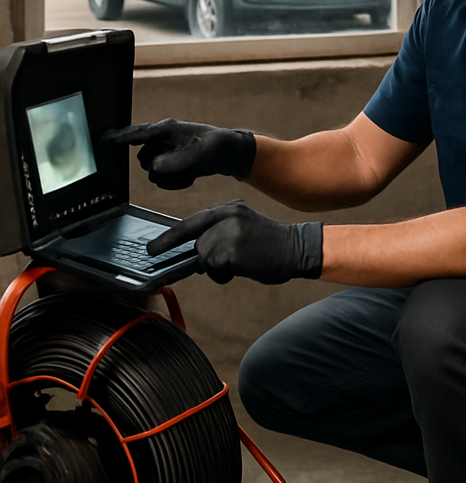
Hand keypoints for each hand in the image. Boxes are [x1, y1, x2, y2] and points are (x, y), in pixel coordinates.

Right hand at [103, 119, 256, 189]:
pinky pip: (163, 180)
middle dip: (162, 167)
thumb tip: (155, 168)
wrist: (229, 154)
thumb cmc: (217, 145)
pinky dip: (177, 182)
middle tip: (184, 165)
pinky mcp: (170, 164)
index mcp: (166, 129)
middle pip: (144, 160)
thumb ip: (176, 161)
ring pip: (153, 173)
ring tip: (191, 170)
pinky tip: (191, 176)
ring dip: (172, 176)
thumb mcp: (199, 154)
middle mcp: (162, 140)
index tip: (102, 139)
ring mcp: (165, 152)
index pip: (137, 133)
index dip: (119, 137)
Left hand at [148, 200, 322, 283]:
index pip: (192, 222)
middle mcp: (227, 216)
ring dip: (218, 266)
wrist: (296, 249)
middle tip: (231, 260)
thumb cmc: (270, 244)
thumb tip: (196, 250)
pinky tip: (244, 266)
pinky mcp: (232, 249)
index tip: (152, 249)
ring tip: (242, 261)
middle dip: (209, 257)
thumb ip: (220, 232)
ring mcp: (229, 232)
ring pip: (205, 257)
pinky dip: (225, 273)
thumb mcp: (244, 227)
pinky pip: (215, 268)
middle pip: (198, 244)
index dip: (169, 238)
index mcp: (229, 209)